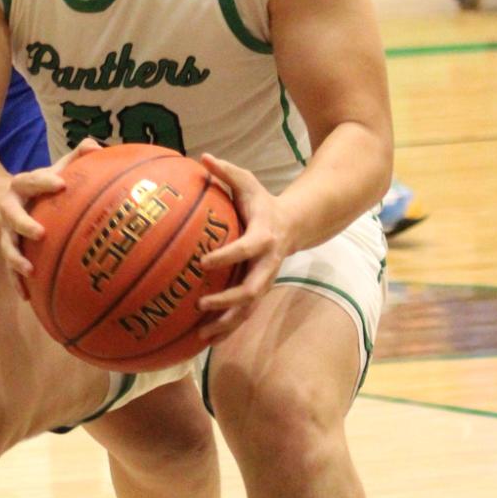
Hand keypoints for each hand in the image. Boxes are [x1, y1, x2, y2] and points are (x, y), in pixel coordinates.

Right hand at [0, 138, 102, 283]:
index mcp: (23, 186)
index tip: (61, 184)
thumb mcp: (56, 170)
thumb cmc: (43, 188)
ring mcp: (6, 232)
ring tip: (30, 270)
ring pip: (7, 246)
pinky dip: (17, 282)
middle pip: (12, 215)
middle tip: (40, 233)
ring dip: (16, 259)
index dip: (44, 182)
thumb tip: (96, 146)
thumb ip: (75, 159)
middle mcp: (10, 208)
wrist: (7, 204)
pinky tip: (28, 297)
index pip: (31, 180)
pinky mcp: (8, 251)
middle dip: (24, 224)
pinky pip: (9, 270)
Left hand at [196, 154, 292, 340]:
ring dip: (228, 323)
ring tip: (201, 335)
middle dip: (229, 301)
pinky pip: (245, 314)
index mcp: (263, 237)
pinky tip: (206, 341)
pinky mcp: (260, 290)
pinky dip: (228, 328)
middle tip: (201, 304)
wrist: (295, 224)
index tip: (203, 261)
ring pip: (250, 309)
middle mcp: (267, 263)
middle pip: (252, 290)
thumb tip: (202, 156)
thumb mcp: (248, 182)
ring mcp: (265, 280)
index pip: (246, 250)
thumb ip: (226, 171)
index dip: (227, 256)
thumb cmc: (263, 201)